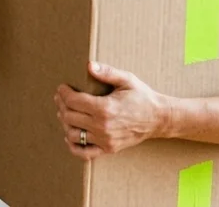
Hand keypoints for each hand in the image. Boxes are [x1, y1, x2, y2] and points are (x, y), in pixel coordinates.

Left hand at [54, 62, 168, 159]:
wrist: (158, 119)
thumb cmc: (142, 97)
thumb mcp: (127, 80)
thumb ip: (107, 72)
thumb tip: (89, 65)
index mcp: (105, 108)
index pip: (73, 101)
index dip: (63, 93)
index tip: (62, 87)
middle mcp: (102, 126)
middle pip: (70, 117)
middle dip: (61, 105)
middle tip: (60, 97)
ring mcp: (105, 140)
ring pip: (73, 134)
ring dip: (65, 123)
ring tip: (64, 113)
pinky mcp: (108, 149)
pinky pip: (84, 153)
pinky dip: (73, 145)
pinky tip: (70, 135)